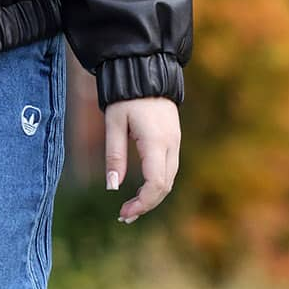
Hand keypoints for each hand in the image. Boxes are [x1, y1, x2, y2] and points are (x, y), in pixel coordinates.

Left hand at [105, 96, 180, 223]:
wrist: (146, 72)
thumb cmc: (126, 97)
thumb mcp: (113, 123)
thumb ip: (114, 155)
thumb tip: (112, 187)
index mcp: (156, 142)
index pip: (156, 184)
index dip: (142, 203)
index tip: (123, 212)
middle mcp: (171, 146)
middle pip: (165, 186)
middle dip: (146, 205)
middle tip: (124, 216)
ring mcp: (175, 143)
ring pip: (169, 180)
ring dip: (152, 197)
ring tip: (130, 209)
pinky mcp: (173, 141)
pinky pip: (168, 170)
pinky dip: (157, 185)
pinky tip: (141, 191)